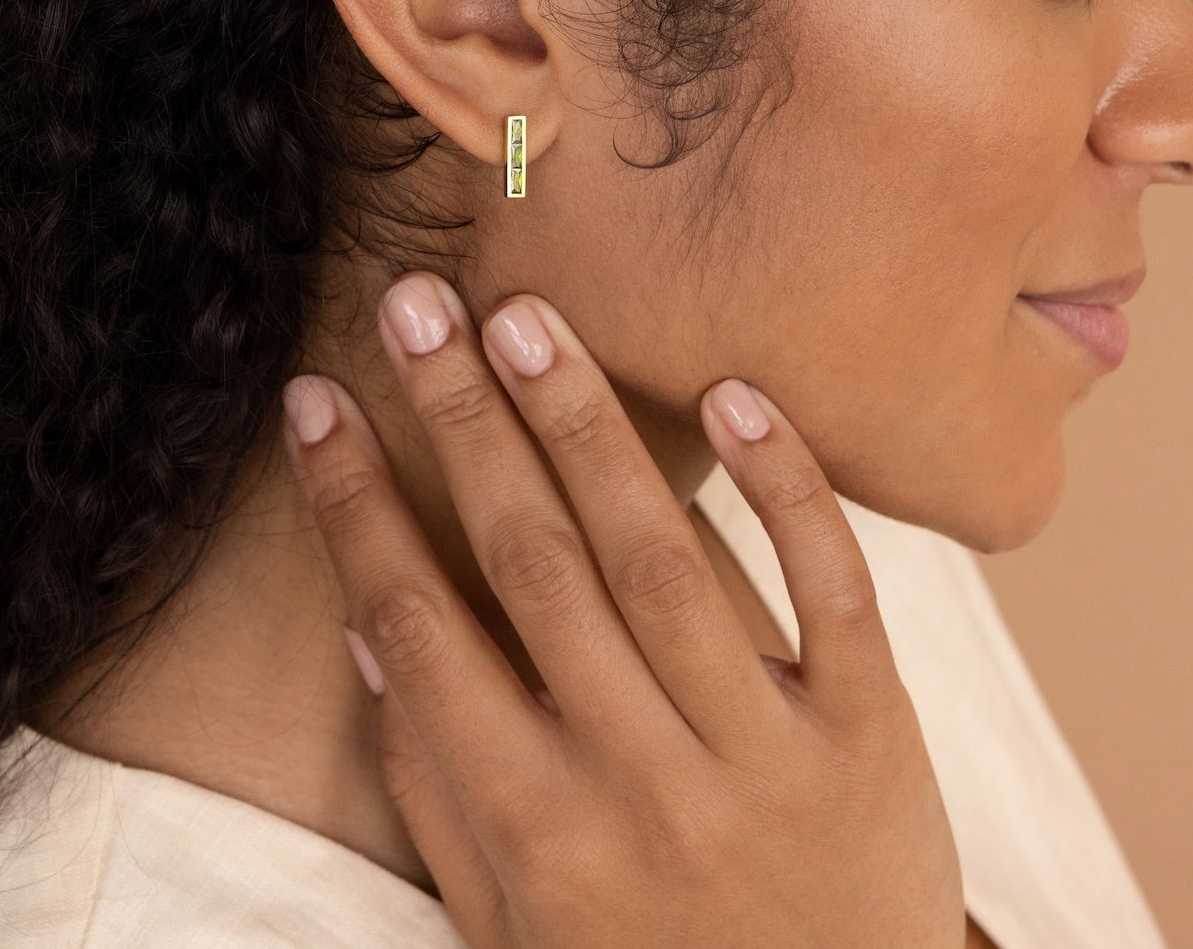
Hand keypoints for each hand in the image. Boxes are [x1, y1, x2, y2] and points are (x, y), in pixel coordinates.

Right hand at [281, 272, 964, 947]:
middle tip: (418, 306)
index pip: (419, 630)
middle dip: (462, 422)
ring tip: (525, 322)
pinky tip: (732, 393)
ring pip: (661, 558)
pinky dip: (786, 487)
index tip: (318, 401)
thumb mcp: (510, 928)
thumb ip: (434, 795)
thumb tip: (367, 640)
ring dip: (585, 426)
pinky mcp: (875, 736)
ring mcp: (766, 754)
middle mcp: (643, 784)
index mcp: (537, 831)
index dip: (357, 505)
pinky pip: (835, 590)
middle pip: (532, 565)